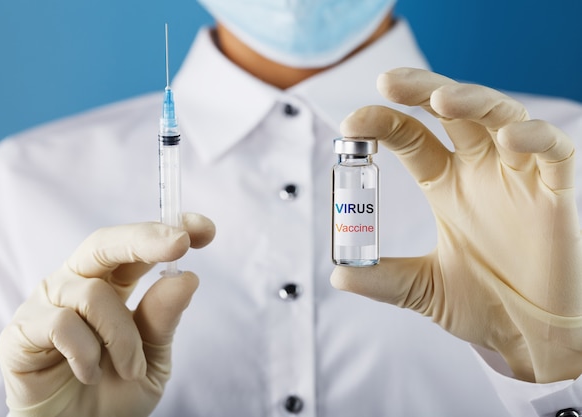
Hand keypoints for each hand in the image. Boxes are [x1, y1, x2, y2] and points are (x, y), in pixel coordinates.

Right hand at [0, 213, 215, 416]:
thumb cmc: (115, 393)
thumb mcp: (152, 358)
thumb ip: (162, 319)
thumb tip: (186, 277)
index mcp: (113, 284)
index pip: (137, 246)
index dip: (167, 229)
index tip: (205, 229)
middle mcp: (78, 283)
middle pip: (105, 243)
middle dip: (145, 239)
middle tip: (179, 243)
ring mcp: (47, 303)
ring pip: (93, 295)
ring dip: (123, 338)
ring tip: (131, 370)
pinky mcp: (21, 330)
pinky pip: (62, 324)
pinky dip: (87, 353)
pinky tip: (89, 374)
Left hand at [331, 67, 581, 382]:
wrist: (533, 337)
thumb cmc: (487, 306)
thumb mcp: (424, 290)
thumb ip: (385, 280)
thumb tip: (338, 273)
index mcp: (446, 186)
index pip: (412, 137)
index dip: (383, 123)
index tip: (350, 126)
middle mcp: (480, 172)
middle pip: (453, 111)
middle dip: (423, 90)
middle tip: (388, 82)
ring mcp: (519, 178)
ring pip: (501, 118)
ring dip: (473, 101)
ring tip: (440, 99)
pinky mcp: (557, 195)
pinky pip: (555, 153)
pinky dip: (536, 138)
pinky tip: (508, 139)